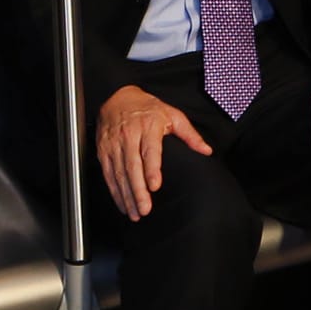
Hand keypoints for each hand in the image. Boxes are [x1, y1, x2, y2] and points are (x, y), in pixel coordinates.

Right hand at [96, 84, 208, 220]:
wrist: (117, 96)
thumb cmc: (148, 108)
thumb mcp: (172, 114)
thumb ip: (190, 134)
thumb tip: (206, 151)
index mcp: (148, 125)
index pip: (149, 150)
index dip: (151, 169)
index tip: (155, 186)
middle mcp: (129, 134)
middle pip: (132, 166)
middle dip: (138, 190)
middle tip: (145, 209)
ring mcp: (114, 143)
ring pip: (119, 173)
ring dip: (126, 195)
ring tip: (135, 213)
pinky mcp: (103, 150)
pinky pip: (108, 174)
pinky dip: (114, 191)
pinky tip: (123, 204)